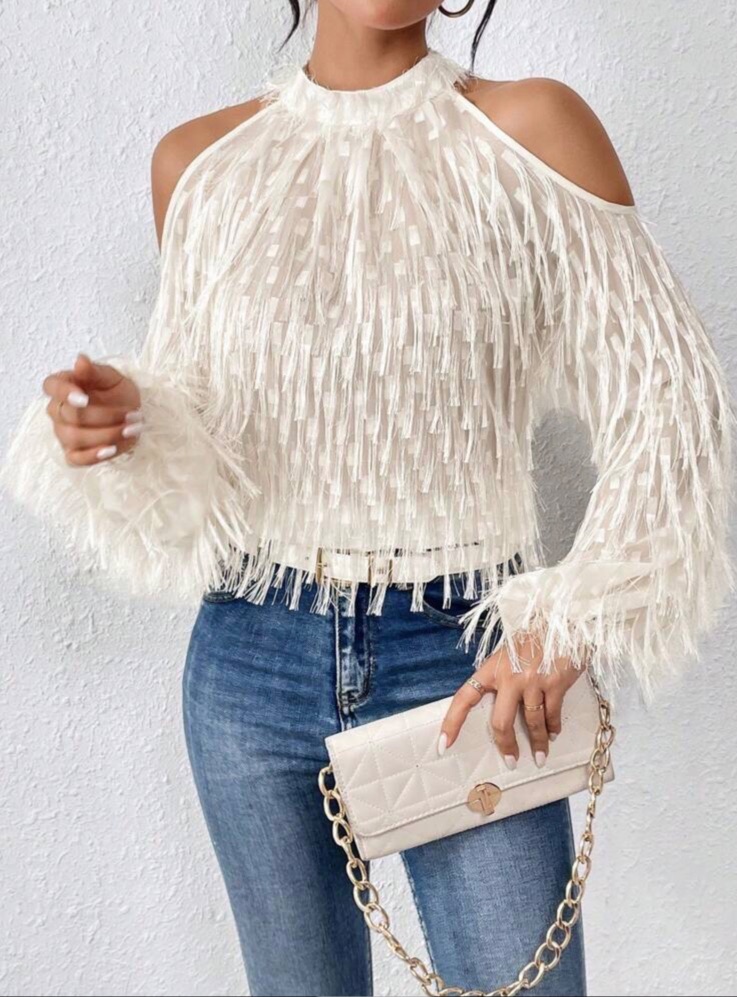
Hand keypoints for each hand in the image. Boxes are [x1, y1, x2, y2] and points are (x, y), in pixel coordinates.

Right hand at [42, 353, 142, 465]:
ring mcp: (63, 433)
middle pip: (70, 416)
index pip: (51, 386)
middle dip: (104, 416)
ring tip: (133, 429)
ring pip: (75, 437)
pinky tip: (111, 449)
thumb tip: (80, 360)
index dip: (65, 393)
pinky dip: (94, 456)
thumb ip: (94, 371)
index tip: (85, 398)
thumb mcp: (112, 377)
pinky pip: (77, 459)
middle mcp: (58, 411)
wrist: (132, 414)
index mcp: (63, 386)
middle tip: (133, 414)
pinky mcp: (74, 453)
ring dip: (106, 435)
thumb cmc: (118, 392)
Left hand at [438, 633, 585, 768]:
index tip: (444, 745)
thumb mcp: (508, 653)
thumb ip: (501, 677)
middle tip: (510, 761)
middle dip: (505, 745)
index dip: (452, 723)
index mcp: (491, 668)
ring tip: (539, 756)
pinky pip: (552, 714)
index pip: (464, 698)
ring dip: (537, 742)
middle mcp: (509, 676)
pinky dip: (553, 727)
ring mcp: (532, 680)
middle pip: (500, 722)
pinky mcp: (555, 683)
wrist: (561, 619)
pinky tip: (553, 734)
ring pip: (531, 722)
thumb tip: (500, 705)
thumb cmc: (533, 636)